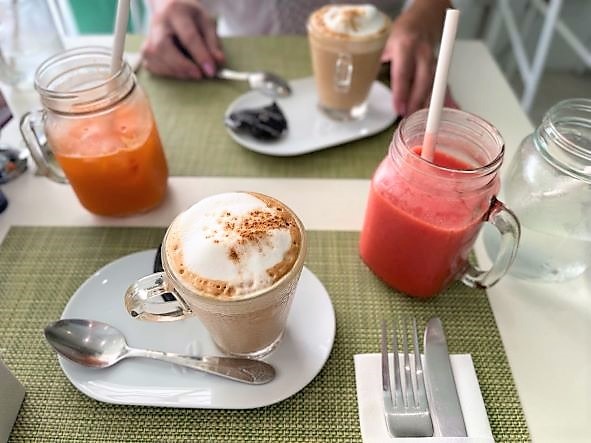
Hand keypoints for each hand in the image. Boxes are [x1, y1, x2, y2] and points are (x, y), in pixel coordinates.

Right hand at [142, 0, 223, 78]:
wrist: (169, 8)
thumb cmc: (190, 16)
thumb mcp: (206, 22)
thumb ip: (213, 42)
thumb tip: (219, 62)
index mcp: (176, 13)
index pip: (188, 36)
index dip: (200, 55)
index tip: (210, 71)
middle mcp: (158, 24)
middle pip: (163, 47)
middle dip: (182, 65)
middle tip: (199, 75)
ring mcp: (149, 37)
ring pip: (156, 58)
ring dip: (176, 71)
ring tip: (192, 73)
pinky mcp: (145, 50)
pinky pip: (152, 66)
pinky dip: (167, 73)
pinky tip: (178, 71)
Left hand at [382, 0, 449, 115]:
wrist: (425, 17)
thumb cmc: (403, 30)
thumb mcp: (385, 41)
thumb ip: (378, 61)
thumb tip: (364, 83)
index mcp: (405, 45)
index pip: (403, 73)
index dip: (401, 93)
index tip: (398, 108)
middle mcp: (422, 53)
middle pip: (422, 81)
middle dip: (416, 102)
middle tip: (407, 117)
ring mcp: (433, 59)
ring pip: (432, 84)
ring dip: (426, 102)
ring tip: (419, 119)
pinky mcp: (439, 65)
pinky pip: (438, 84)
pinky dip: (435, 98)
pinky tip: (433, 110)